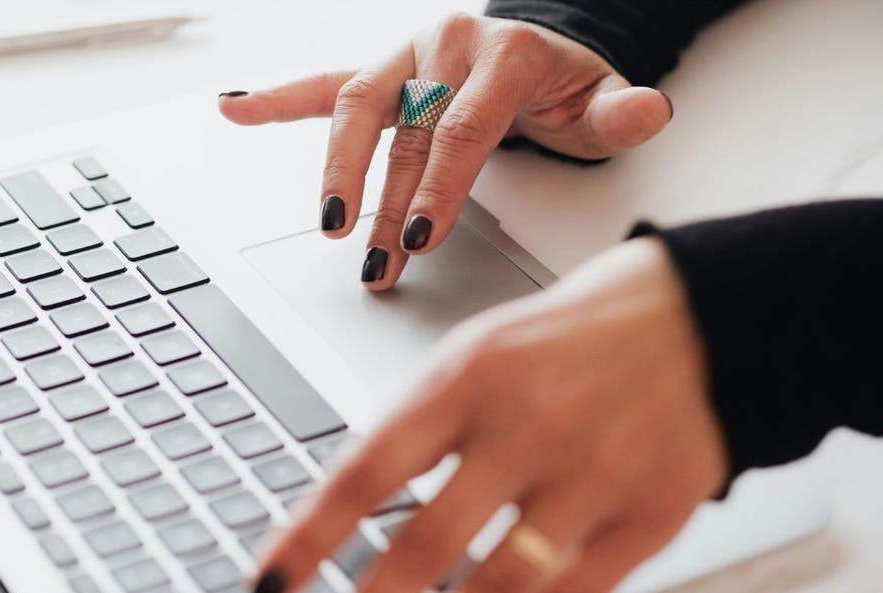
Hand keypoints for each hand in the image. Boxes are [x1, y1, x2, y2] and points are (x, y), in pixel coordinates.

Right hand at [219, 13, 672, 289]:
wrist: (541, 52)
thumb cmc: (567, 89)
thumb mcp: (602, 103)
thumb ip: (621, 112)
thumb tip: (647, 109)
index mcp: (502, 52)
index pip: (459, 128)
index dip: (438, 187)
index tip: (419, 238)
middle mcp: (448, 45)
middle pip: (405, 132)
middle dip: (387, 201)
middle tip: (374, 257)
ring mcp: (408, 56)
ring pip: (358, 110)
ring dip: (337, 170)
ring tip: (329, 225)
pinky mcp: (382, 70)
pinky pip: (324, 83)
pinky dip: (279, 98)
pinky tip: (235, 109)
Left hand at [250, 237, 726, 592]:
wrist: (702, 315)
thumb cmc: (571, 337)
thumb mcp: (480, 353)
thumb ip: (422, 426)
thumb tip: (351, 511)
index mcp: (468, 378)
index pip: (366, 471)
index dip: (309, 538)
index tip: (270, 588)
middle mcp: (526, 428)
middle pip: (425, 547)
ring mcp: (592, 475)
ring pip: (499, 590)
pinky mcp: (650, 514)